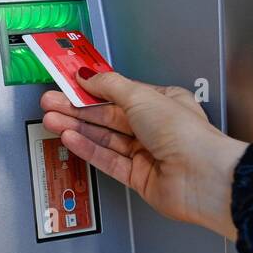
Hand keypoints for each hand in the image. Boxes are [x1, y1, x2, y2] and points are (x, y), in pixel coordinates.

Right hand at [40, 70, 247, 239]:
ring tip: (52, 119)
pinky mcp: (138, 177)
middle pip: (108, 116)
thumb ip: (110, 86)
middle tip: (51, 102)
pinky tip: (70, 138)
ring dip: (77, 127)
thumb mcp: (142, 97)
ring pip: (104, 138)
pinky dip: (87, 148)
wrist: (201, 177)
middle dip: (77, 108)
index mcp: (163, 102)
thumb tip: (88, 75)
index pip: (119, 93)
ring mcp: (146, 153)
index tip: (67, 84)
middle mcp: (155, 127)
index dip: (91, 89)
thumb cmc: (186, 135)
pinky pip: (107, 160)